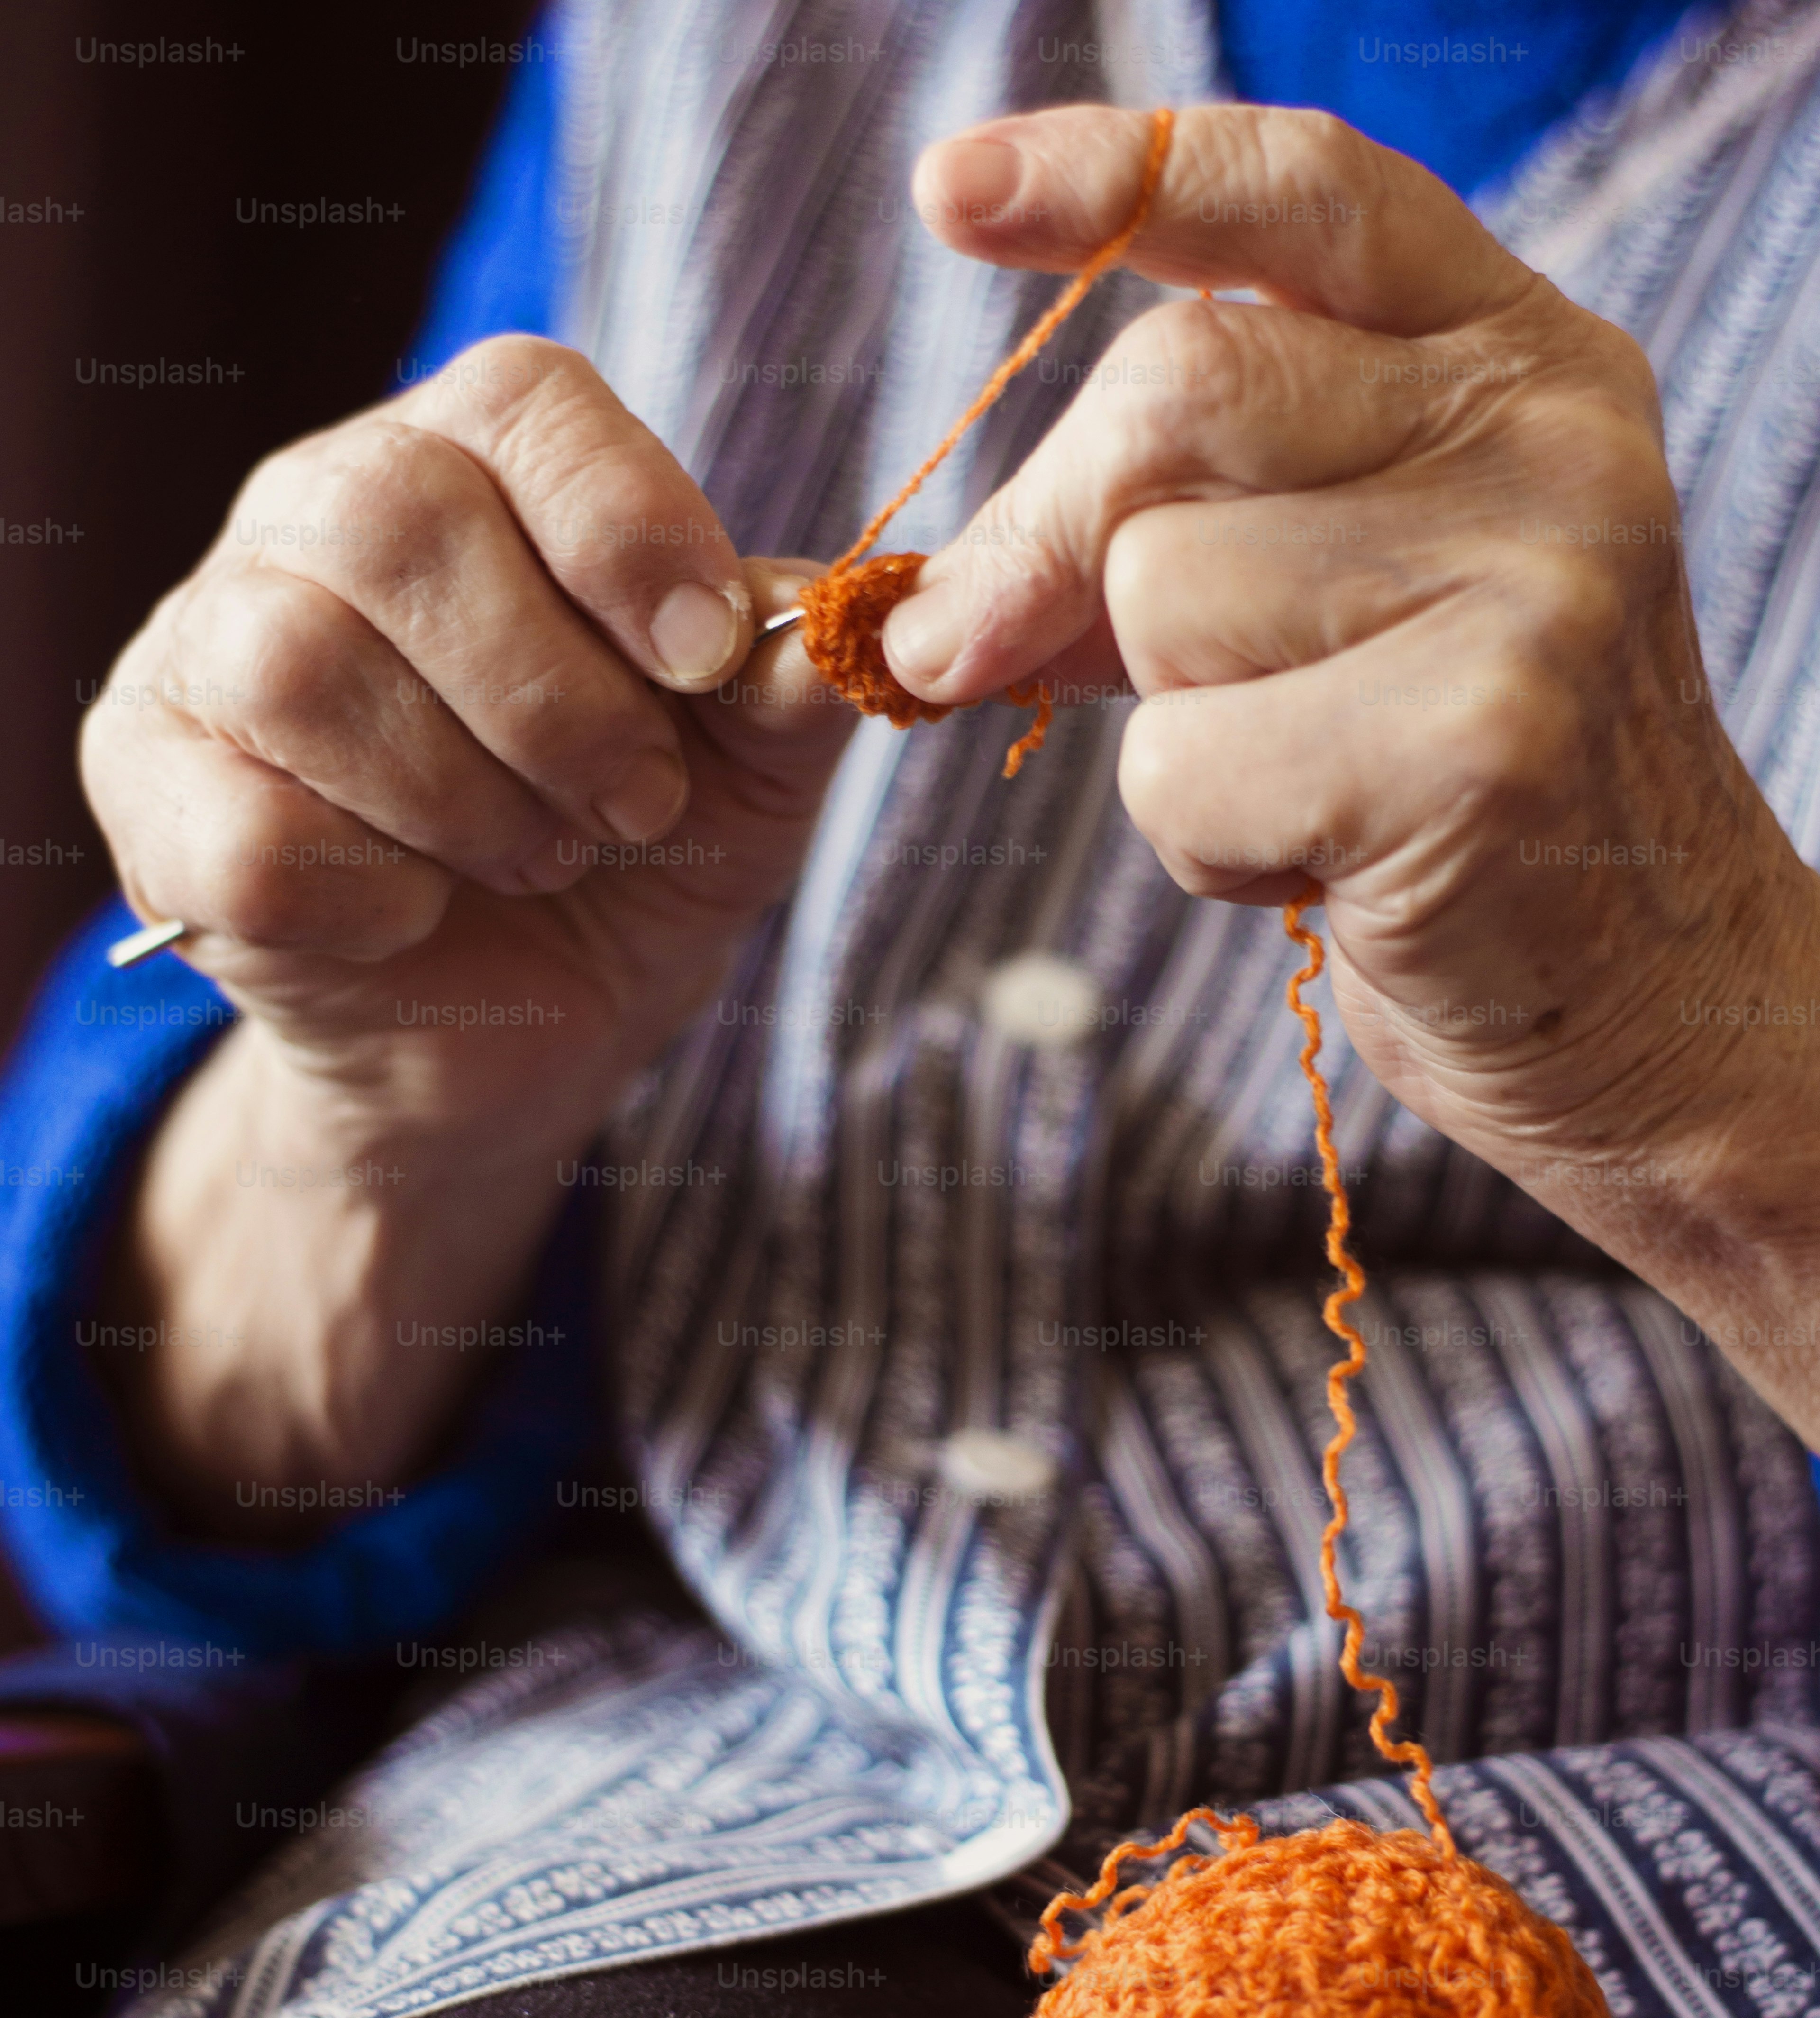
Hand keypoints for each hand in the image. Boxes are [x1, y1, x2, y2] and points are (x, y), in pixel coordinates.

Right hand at [79, 337, 848, 1524]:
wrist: (534, 1023)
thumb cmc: (639, 859)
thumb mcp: (751, 772)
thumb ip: (796, 684)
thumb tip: (880, 616)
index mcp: (479, 470)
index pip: (528, 402)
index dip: (628, 524)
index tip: (706, 662)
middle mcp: (319, 517)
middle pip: (395, 517)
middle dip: (557, 701)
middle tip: (633, 813)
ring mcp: (209, 645)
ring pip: (302, 665)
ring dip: (470, 801)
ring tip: (538, 860)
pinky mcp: (150, 788)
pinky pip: (250, 831)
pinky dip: (375, 896)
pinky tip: (420, 912)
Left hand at [879, 104, 1799, 1172]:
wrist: (1665, 1005)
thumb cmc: (1465, 799)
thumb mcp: (1334, 609)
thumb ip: (1181, 527)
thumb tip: (933, 604)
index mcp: (1522, 362)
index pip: (1304, 194)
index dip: (1117, 177)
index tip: (949, 197)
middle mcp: (1548, 440)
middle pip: (1174, 396)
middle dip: (1047, 546)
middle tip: (991, 651)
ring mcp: (1534, 583)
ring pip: (1160, 592)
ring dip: (1170, 725)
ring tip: (1306, 783)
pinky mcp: (1478, 745)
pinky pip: (1181, 764)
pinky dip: (1203, 843)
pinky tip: (1328, 867)